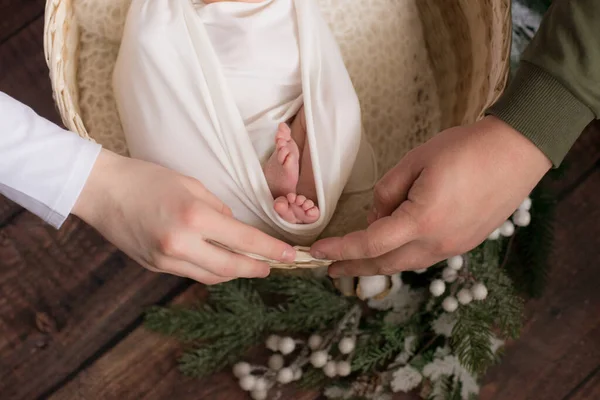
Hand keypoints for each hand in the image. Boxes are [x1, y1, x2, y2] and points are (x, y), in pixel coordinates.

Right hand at [73, 149, 295, 283]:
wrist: (102, 191)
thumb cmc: (147, 178)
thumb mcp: (191, 185)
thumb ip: (218, 210)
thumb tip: (235, 229)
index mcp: (194, 218)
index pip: (243, 240)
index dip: (270, 250)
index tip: (289, 255)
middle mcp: (181, 245)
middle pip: (230, 268)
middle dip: (256, 268)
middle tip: (271, 265)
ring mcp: (166, 260)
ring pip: (211, 276)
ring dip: (234, 272)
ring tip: (249, 264)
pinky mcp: (155, 267)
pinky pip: (191, 273)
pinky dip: (210, 270)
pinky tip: (219, 261)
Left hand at [311, 116, 551, 275]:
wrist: (517, 151)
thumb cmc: (466, 149)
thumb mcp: (415, 161)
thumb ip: (387, 191)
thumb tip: (376, 216)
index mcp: (422, 221)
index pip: (370, 244)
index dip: (340, 250)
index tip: (317, 252)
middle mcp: (438, 243)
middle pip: (386, 264)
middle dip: (354, 267)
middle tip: (330, 268)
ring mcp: (454, 246)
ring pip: (405, 263)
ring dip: (377, 263)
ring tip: (355, 260)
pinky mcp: (465, 242)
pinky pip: (424, 256)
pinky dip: (400, 255)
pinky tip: (391, 247)